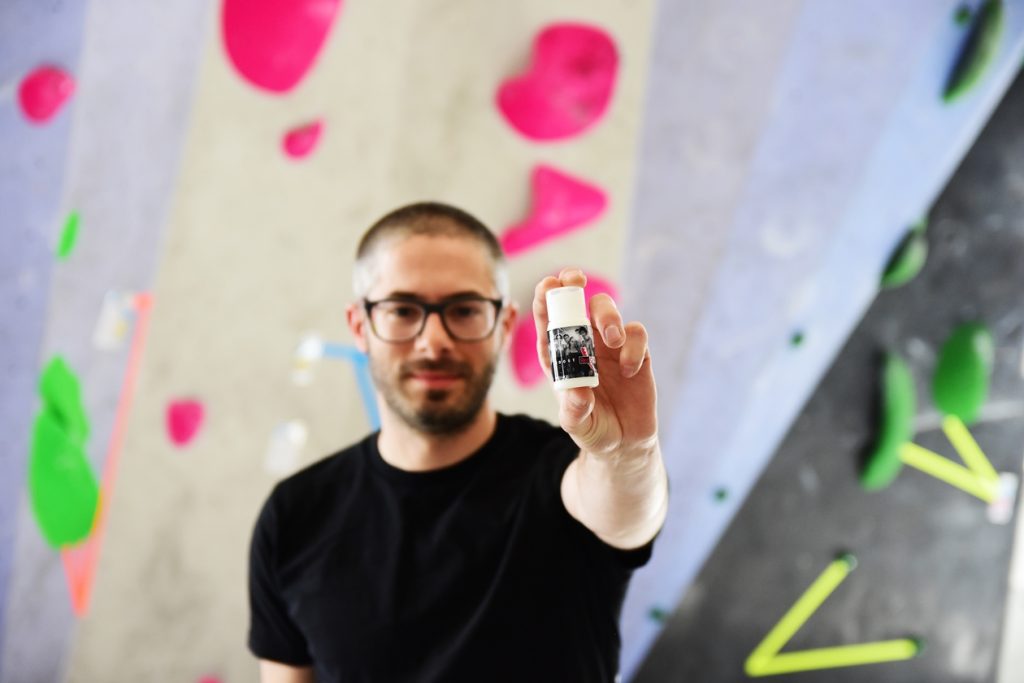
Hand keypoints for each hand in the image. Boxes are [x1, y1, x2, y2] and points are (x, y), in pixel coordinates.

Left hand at [533, 268, 657, 458]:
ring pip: (606, 310)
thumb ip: (574, 410)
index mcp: (559, 356)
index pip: (547, 319)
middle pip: (576, 302)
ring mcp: (610, 345)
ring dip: (609, 316)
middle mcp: (582, 344)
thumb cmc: (593, 429)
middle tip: (576, 281)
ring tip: (612, 341)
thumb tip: (579, 392)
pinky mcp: (636, 352)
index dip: (546, 297)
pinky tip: (629, 371)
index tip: (550, 284)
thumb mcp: (577, 425)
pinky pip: (636, 333)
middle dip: (573, 285)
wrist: (625, 442)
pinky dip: (633, 346)